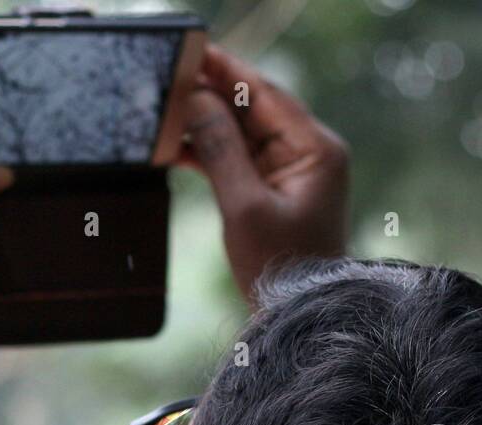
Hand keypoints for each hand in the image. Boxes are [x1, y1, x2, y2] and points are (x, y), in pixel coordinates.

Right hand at [181, 45, 348, 301]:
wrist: (299, 315)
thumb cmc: (280, 266)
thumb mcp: (244, 208)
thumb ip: (220, 151)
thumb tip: (198, 102)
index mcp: (315, 149)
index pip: (266, 94)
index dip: (228, 71)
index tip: (194, 53)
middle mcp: (309, 153)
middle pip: (254, 108)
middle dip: (212, 94)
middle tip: (171, 78)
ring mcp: (291, 171)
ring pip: (242, 132)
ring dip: (205, 124)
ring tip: (166, 112)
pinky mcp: (273, 190)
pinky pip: (238, 159)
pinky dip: (209, 153)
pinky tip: (176, 146)